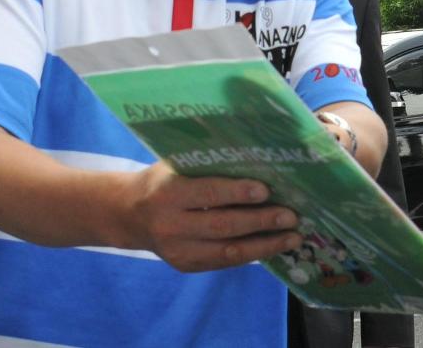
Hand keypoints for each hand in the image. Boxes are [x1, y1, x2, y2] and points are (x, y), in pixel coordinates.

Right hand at [119, 162, 301, 271]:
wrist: (129, 214)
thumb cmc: (163, 180)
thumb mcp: (176, 165)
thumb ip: (208, 164)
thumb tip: (258, 156)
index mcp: (168, 193)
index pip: (207, 193)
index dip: (237, 193)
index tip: (266, 190)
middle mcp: (171, 225)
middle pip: (222, 226)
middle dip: (260, 222)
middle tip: (291, 216)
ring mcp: (177, 251)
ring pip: (227, 252)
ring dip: (264, 245)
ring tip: (293, 237)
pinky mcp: (185, 266)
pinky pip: (224, 262)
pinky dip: (252, 255)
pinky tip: (274, 246)